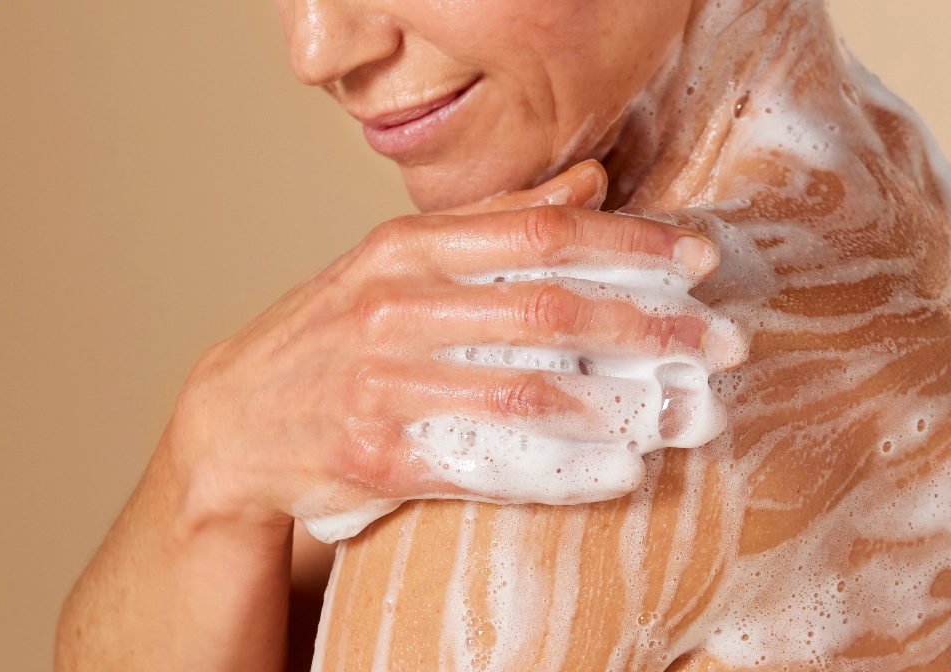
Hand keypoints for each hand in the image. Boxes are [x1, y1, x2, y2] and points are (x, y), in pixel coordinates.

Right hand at [162, 161, 742, 541]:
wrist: (231, 421)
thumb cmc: (332, 332)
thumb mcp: (400, 259)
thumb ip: (495, 221)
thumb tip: (590, 182)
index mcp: (407, 249)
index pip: (540, 234)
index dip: (629, 244)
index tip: (699, 261)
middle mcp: (394, 309)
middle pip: (548, 310)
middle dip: (648, 326)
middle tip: (720, 345)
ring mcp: (382, 386)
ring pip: (524, 390)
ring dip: (620, 403)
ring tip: (686, 412)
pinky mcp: (377, 458)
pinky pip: (487, 464)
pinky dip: (561, 470)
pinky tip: (619, 470)